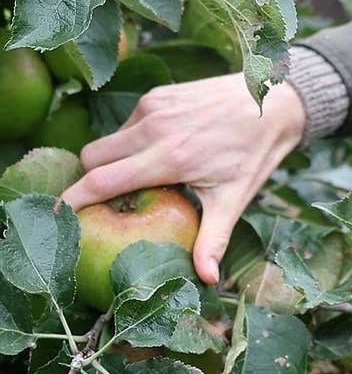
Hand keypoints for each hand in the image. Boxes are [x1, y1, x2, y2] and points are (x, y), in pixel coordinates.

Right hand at [60, 74, 306, 284]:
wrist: (274, 100)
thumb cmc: (254, 153)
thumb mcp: (235, 198)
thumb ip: (213, 239)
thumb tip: (207, 280)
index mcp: (168, 158)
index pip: (100, 181)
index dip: (71, 200)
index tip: (56, 217)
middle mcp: (153, 129)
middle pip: (91, 158)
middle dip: (91, 180)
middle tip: (111, 202)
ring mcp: (153, 106)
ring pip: (108, 139)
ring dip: (114, 160)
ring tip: (144, 176)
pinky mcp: (158, 93)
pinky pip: (128, 122)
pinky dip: (132, 140)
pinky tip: (161, 150)